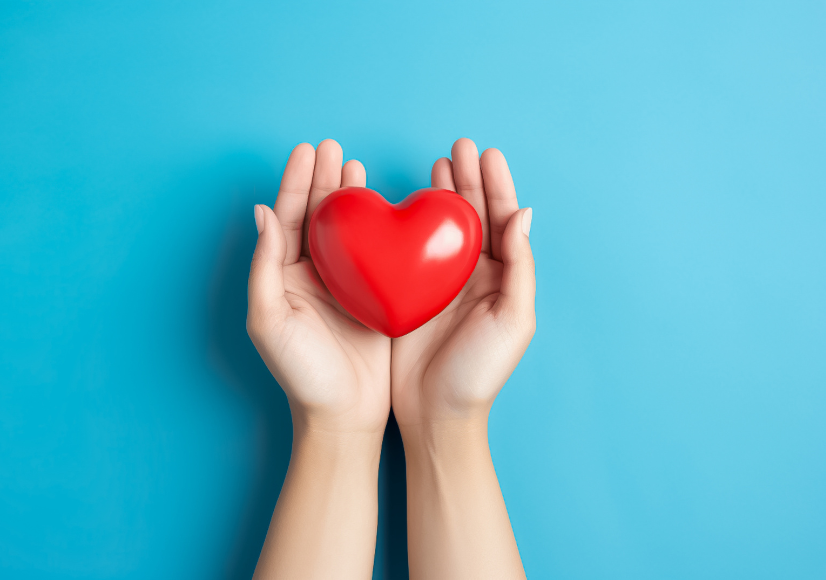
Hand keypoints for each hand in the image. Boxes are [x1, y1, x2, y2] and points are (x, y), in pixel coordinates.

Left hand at [247, 139, 390, 434]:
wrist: (344, 415)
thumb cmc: (301, 374)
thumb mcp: (270, 320)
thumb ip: (264, 267)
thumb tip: (261, 214)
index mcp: (283, 278)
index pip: (286, 219)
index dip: (295, 183)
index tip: (308, 150)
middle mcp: (311, 277)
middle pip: (315, 216)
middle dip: (322, 180)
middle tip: (333, 147)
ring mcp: (344, 285)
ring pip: (345, 230)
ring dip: (348, 196)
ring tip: (354, 164)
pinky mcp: (374, 297)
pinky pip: (375, 253)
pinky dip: (378, 227)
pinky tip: (386, 208)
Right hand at [391, 138, 535, 428]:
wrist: (436, 413)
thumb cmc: (479, 373)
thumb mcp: (513, 320)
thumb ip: (521, 267)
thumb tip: (524, 214)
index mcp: (501, 279)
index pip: (501, 221)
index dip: (496, 186)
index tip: (486, 154)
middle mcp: (472, 275)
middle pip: (472, 216)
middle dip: (468, 179)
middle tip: (458, 146)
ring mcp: (439, 283)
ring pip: (442, 227)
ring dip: (442, 194)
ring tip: (437, 163)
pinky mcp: (408, 293)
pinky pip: (409, 250)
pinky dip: (408, 223)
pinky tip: (402, 203)